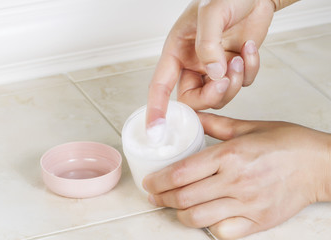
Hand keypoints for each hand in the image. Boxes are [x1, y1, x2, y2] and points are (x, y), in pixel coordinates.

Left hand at [143, 113, 330, 238]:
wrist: (320, 164)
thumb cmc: (288, 143)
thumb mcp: (250, 127)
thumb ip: (216, 124)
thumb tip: (194, 117)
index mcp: (231, 155)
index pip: (182, 173)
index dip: (158, 180)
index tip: (149, 181)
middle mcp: (236, 181)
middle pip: (184, 197)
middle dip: (161, 198)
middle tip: (154, 195)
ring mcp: (247, 204)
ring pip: (199, 217)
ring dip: (178, 214)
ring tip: (172, 206)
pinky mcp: (259, 221)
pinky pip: (223, 232)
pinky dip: (208, 227)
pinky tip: (204, 217)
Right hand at [146, 0, 274, 128]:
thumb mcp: (211, 12)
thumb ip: (208, 45)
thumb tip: (213, 76)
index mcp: (177, 51)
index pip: (160, 86)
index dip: (156, 109)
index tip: (155, 131)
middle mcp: (193, 64)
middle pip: (194, 100)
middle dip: (212, 95)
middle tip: (224, 79)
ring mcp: (214, 68)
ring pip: (219, 97)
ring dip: (234, 82)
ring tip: (239, 58)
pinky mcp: (234, 68)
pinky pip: (242, 84)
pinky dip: (250, 70)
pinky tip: (249, 48)